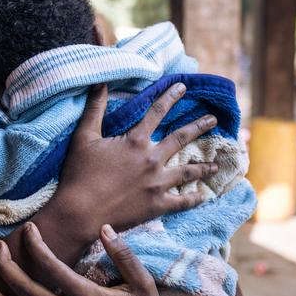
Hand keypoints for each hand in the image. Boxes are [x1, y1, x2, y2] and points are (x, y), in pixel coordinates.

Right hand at [49, 83, 218, 241]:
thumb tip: (99, 82)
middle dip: (199, 126)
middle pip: (181, 138)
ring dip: (204, 167)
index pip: (156, 112)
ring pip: (188, 171)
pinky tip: (203, 196)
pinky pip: (183, 202)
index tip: (182, 87)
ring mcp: (158, 184)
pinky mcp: (158, 206)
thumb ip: (94, 108)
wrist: (80, 212)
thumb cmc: (79, 174)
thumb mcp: (83, 137)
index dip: (170, 97)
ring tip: (216, 165)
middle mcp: (152, 160)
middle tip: (213, 119)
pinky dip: (194, 199)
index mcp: (135, 141)